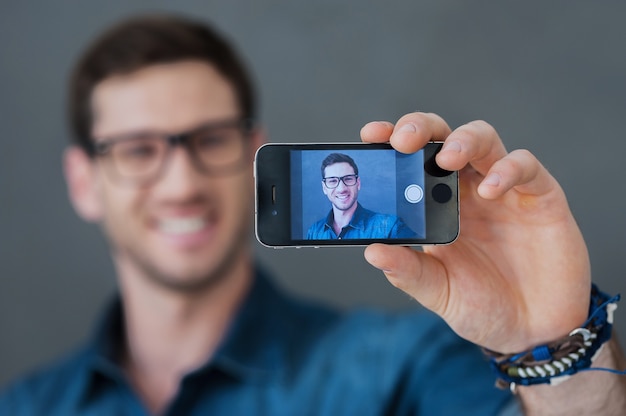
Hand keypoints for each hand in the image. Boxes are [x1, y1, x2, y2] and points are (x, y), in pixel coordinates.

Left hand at [361, 112, 590, 352]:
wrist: (533, 332)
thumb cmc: (483, 306)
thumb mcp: (438, 291)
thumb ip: (408, 271)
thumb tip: (372, 251)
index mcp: (436, 205)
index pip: (412, 160)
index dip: (392, 140)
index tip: (370, 136)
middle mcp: (467, 190)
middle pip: (444, 137)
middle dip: (422, 128)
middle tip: (403, 140)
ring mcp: (505, 190)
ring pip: (484, 140)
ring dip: (463, 140)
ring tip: (446, 158)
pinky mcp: (541, 197)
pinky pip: (526, 167)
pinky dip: (507, 170)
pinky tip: (489, 191)